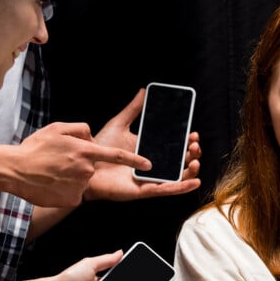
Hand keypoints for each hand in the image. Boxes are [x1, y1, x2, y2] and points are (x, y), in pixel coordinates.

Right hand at [12, 122, 149, 206]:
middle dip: (80, 165)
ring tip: (52, 173)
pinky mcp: (72, 199)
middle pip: (92, 168)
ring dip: (71, 178)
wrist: (14, 170)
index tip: (149, 165)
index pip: (116, 155)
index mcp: (85, 150)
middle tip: (59, 163)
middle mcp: (86, 169)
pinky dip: (65, 190)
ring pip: (83, 181)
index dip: (135, 160)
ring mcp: (79, 186)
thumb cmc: (34, 149)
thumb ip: (80, 129)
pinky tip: (51, 185)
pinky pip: (75, 194)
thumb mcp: (57, 129)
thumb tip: (91, 137)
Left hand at [84, 89, 201, 201]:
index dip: (187, 140)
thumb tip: (143, 91)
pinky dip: (182, 187)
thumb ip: (133, 109)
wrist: (84, 165)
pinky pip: (167, 189)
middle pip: (181, 161)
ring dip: (192, 170)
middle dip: (192, 152)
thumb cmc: (99, 148)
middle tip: (194, 143)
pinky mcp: (144, 189)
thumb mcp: (119, 124)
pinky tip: (194, 182)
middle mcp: (153, 165)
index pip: (175, 146)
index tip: (192, 132)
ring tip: (196, 160)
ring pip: (178, 177)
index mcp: (150, 150)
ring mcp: (150, 178)